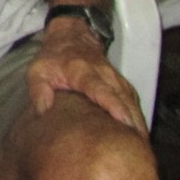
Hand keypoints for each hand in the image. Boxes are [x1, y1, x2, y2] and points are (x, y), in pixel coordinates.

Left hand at [27, 20, 147, 135]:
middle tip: (137, 144)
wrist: (71, 36)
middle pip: (123, 98)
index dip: (113, 105)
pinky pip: (133, 101)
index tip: (123, 121)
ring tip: (141, 143)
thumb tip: (44, 111)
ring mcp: (116, 78)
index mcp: (83, 71)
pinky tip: (140, 134)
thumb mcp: (37, 70)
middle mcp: (105, 74)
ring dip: (138, 121)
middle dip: (131, 120)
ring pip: (131, 101)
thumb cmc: (53, 58)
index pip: (101, 89)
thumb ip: (39, 90)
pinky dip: (138, 116)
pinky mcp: (121, 83)